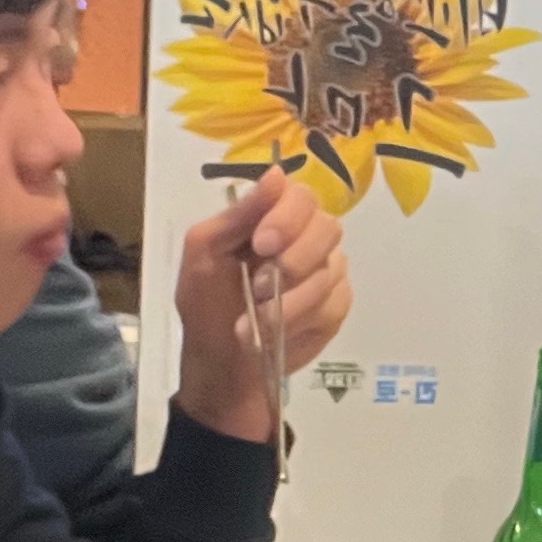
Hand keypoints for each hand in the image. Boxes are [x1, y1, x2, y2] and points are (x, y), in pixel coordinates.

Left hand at [174, 167, 351, 443]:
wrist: (222, 367)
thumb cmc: (205, 308)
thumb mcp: (204, 256)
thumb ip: (237, 216)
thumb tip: (276, 174)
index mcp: (269, 217)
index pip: (300, 195)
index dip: (287, 217)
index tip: (261, 245)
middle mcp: (304, 237)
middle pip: (327, 226)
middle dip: (294, 259)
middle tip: (261, 288)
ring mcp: (325, 270)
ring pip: (332, 268)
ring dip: (291, 299)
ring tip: (256, 320)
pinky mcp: (336, 303)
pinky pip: (337, 300)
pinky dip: (304, 318)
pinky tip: (280, 332)